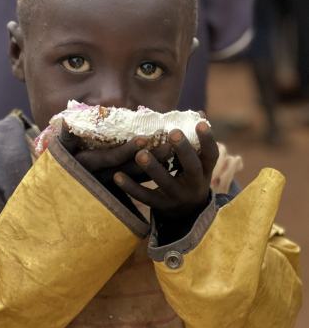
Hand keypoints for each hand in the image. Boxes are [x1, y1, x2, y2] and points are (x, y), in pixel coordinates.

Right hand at [58, 121, 172, 183]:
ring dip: (157, 165)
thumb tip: (66, 122)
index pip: (113, 158)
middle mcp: (106, 175)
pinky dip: (155, 172)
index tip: (144, 138)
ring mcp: (115, 182)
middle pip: (133, 168)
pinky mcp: (122, 185)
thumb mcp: (61, 151)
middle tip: (170, 145)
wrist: (66, 190)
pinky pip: (141, 179)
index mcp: (93, 165)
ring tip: (175, 152)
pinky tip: (171, 163)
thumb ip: (66, 138)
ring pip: (140, 175)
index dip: (128, 149)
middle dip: (151, 158)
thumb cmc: (63, 163)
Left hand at [112, 122, 218, 240]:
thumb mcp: (198, 164)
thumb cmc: (189, 178)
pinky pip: (144, 196)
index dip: (208, 140)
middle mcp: (194, 185)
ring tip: (140, 154)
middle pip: (191, 168)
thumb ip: (196, 141)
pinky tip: (117, 176)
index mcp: (205, 171)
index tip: (200, 123)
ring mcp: (176, 197)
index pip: (211, 155)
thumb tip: (199, 112)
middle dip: (183, 150)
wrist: (185, 214)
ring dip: (152, 167)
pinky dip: (130, 187)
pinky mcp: (159, 206)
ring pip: (165, 182)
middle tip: (173, 132)